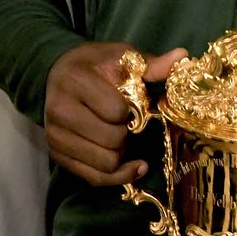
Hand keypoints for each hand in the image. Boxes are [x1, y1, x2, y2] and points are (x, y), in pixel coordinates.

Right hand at [44, 42, 187, 185]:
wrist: (58, 73)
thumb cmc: (96, 65)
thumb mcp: (122, 57)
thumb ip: (152, 64)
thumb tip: (182, 57)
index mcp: (75, 80)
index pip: (115, 111)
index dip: (131, 111)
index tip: (129, 104)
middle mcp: (59, 109)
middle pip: (111, 141)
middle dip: (126, 135)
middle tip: (126, 124)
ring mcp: (54, 135)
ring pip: (104, 164)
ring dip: (120, 155)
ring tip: (121, 139)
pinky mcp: (56, 154)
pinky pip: (94, 178)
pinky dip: (117, 176)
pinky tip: (130, 165)